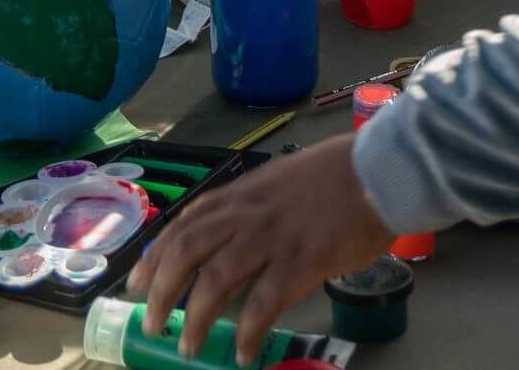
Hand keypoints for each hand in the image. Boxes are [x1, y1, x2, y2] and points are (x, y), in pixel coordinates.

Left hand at [126, 134, 392, 363]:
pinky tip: (244, 354)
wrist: (382, 168)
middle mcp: (250, 212)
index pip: (187, 222)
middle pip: (189, 251)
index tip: (137, 280)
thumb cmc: (340, 174)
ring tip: (190, 347)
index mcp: (245, 191)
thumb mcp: (284, 181)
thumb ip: (256, 208)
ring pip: (216, 279)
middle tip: (152, 323)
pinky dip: (248, 332)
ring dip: (196, 318)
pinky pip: (264, 303)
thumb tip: (235, 243)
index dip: (156, 253)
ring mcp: (274, 237)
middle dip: (162, 290)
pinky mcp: (302, 261)